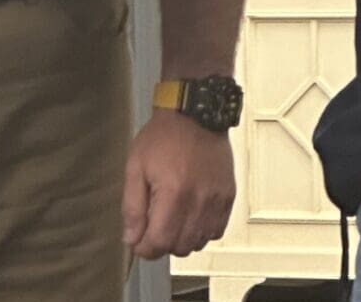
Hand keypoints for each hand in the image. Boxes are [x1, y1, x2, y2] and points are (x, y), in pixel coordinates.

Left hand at [121, 109, 235, 259]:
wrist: (195, 112)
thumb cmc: (163, 136)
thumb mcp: (135, 167)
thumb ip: (132, 207)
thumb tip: (131, 239)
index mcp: (173, 193)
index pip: (159, 243)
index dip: (144, 248)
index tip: (138, 240)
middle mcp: (199, 201)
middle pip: (179, 248)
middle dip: (162, 243)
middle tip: (153, 224)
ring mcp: (217, 200)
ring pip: (198, 243)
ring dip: (182, 238)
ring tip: (172, 216)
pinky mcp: (228, 196)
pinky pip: (216, 231)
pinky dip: (201, 231)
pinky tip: (191, 213)